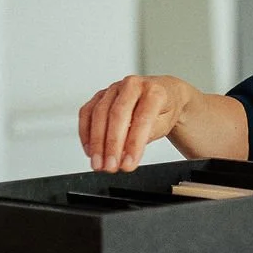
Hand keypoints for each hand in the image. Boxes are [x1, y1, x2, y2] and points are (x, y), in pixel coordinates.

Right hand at [78, 74, 195, 171]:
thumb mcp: (166, 124)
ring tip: (98, 164)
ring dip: (96, 142)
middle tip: (110, 166)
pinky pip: (87, 112)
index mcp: (154, 91)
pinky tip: (90, 150)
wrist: (164, 93)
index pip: (142, 118)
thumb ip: (147, 136)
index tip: (128, 164)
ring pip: (99, 113)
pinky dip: (86, 133)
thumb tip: (125, 154)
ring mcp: (115, 88)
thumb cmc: (165, 109)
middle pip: (117, 114)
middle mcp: (133, 85)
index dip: (134, 144)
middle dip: (112, 145)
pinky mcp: (101, 94)